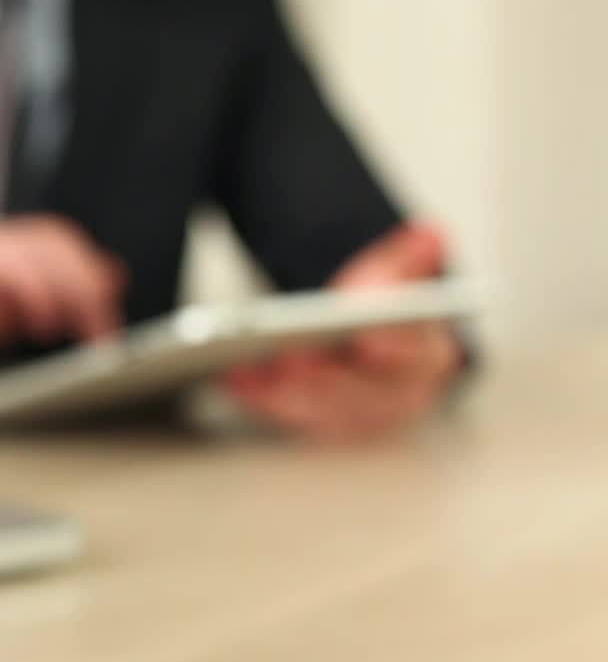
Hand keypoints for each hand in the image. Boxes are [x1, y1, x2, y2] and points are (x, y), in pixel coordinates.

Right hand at [0, 215, 126, 358]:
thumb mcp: (24, 297)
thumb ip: (65, 286)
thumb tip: (113, 277)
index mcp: (14, 242)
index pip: (60, 245)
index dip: (89, 278)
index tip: (105, 325)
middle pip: (40, 248)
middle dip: (73, 287)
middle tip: (87, 329)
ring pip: (5, 259)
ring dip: (33, 292)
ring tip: (45, 326)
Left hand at [224, 224, 463, 440]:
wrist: (367, 342)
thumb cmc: (380, 308)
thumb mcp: (393, 277)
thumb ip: (406, 260)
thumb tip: (430, 235)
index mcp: (426, 359)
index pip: (415, 357)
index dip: (393, 347)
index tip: (367, 338)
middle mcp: (396, 399)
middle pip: (360, 394)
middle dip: (324, 378)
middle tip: (293, 356)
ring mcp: (355, 419)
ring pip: (318, 412)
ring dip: (283, 392)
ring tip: (249, 364)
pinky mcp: (313, 427)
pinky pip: (284, 416)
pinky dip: (258, 398)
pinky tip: (231, 378)